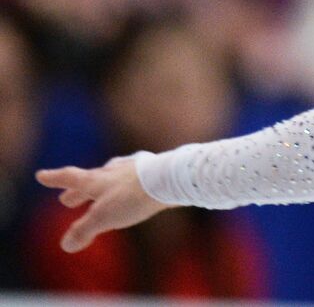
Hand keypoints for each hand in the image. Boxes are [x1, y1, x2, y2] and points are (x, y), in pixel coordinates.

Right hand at [35, 157, 171, 252]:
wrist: (171, 179)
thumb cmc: (133, 196)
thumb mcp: (103, 217)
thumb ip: (83, 230)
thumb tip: (66, 245)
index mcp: (97, 179)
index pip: (70, 177)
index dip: (54, 178)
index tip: (41, 175)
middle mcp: (113, 171)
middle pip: (90, 179)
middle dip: (77, 192)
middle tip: (66, 199)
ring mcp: (134, 169)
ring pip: (112, 177)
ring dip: (102, 187)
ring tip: (100, 191)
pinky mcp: (153, 172)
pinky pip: (133, 178)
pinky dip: (126, 185)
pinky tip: (133, 187)